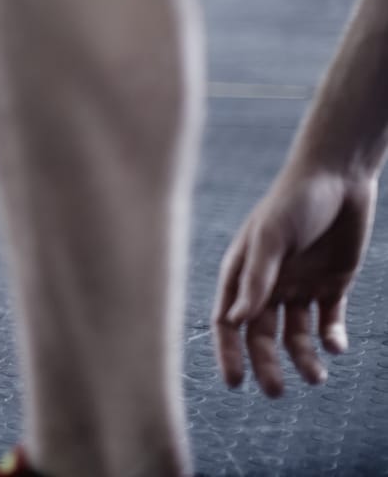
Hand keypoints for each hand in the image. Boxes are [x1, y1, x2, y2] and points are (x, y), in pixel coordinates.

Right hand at [212, 167, 375, 395]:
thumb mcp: (272, 238)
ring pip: (296, 334)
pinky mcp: (332, 284)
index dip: (229, 351)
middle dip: (267, 364)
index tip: (235, 382)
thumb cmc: (294, 201)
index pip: (229, 320)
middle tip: (276, 392)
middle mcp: (269, 283)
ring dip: (303, 357)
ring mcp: (300, 285)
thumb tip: (235, 320)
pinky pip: (328, 320)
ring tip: (317, 377)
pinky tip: (335, 346)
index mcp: (243, 272)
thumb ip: (256, 278)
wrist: (339, 177)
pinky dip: (331, 338)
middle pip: (262, 335)